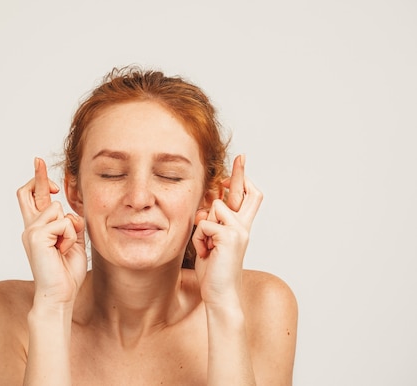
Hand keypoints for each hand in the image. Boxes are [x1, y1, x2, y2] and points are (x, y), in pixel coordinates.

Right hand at [16, 157, 86, 304]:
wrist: (60, 294)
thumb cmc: (66, 272)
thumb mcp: (73, 241)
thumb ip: (70, 224)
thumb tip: (71, 211)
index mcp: (39, 228)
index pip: (33, 198)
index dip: (37, 179)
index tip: (39, 162)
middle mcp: (31, 227)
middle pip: (28, 192)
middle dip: (38, 176)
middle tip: (39, 162)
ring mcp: (31, 231)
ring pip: (57, 209)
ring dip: (69, 227)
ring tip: (64, 247)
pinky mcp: (35, 236)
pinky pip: (62, 222)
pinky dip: (69, 236)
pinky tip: (62, 250)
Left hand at [192, 154, 262, 304]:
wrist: (219, 294)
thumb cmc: (213, 270)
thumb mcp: (211, 241)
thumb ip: (212, 222)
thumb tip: (207, 202)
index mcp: (241, 227)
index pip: (249, 197)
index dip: (244, 180)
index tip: (241, 161)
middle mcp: (244, 226)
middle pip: (243, 192)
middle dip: (240, 173)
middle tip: (243, 155)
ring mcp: (239, 231)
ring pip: (213, 208)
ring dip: (203, 227)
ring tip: (207, 247)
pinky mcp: (229, 237)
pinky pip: (204, 225)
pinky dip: (199, 240)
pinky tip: (206, 254)